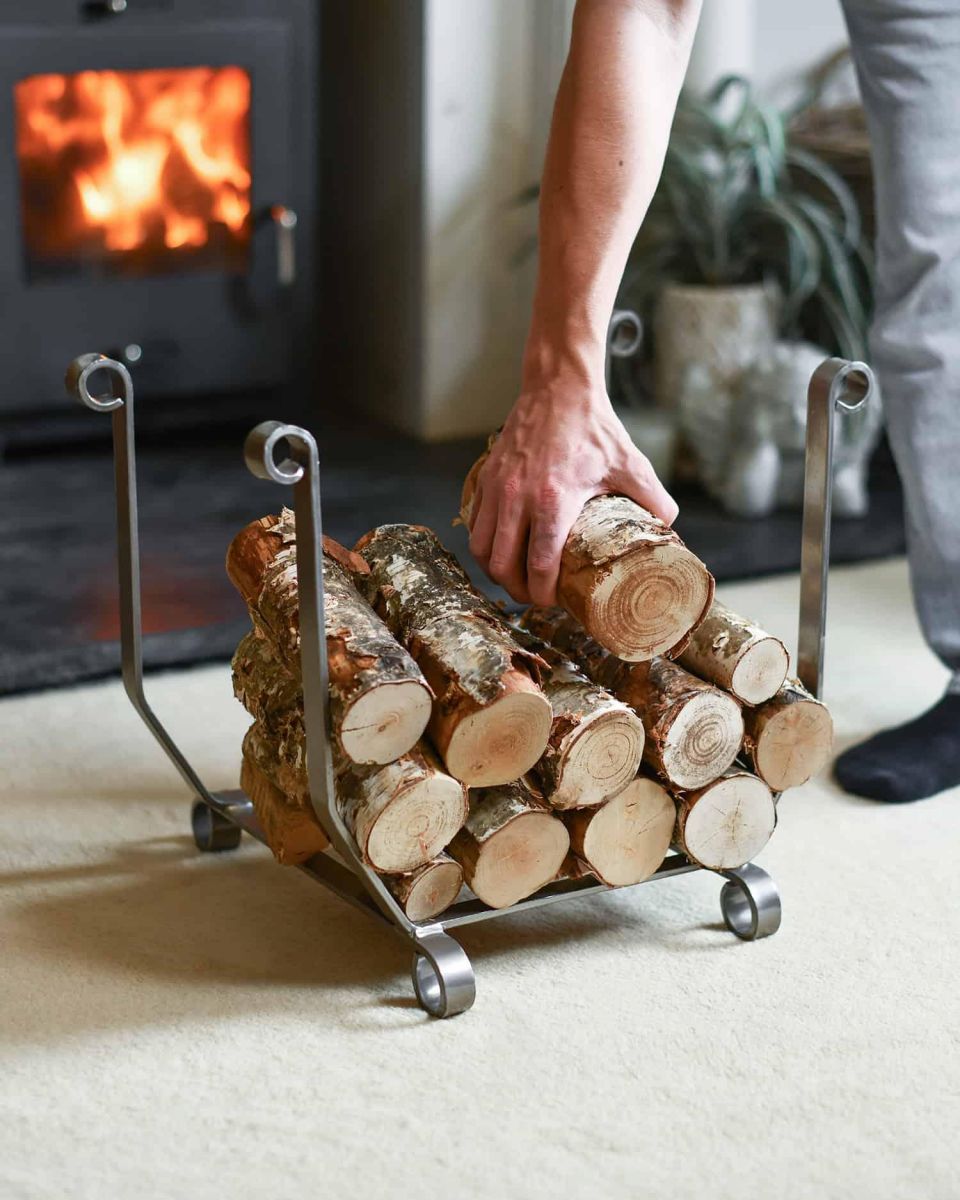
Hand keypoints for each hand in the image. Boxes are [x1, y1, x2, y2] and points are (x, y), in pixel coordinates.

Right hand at [468, 374, 678, 605]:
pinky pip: (474, 524)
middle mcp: (517, 497)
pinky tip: (499, 549)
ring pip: (481, 548)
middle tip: (534, 596)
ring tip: (513, 578)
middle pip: (503, 565)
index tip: (554, 600)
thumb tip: (669, 532)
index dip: (543, 593)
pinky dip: (483, 545)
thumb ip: (655, 500)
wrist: (558, 388)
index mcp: (553, 501)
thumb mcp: (631, 464)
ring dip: (495, 571)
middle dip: (517, 589)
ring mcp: (497, 488)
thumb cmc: (594, 428)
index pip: (538, 565)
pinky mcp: (485, 478)